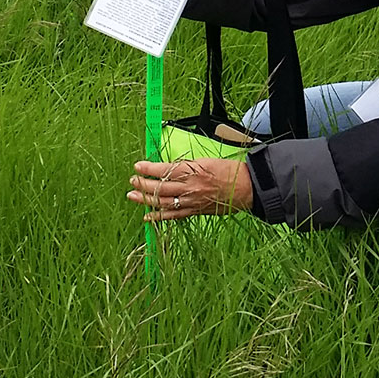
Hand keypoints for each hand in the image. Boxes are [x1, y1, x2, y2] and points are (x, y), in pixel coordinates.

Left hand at [126, 158, 252, 221]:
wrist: (246, 187)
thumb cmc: (229, 171)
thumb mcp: (206, 161)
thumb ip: (187, 166)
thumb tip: (170, 168)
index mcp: (193, 171)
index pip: (164, 170)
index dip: (149, 168)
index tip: (138, 166)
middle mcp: (189, 187)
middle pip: (160, 187)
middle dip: (143, 184)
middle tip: (132, 180)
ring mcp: (191, 201)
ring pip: (162, 202)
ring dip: (146, 199)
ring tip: (132, 196)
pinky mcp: (195, 211)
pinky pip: (173, 216)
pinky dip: (159, 217)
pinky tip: (147, 217)